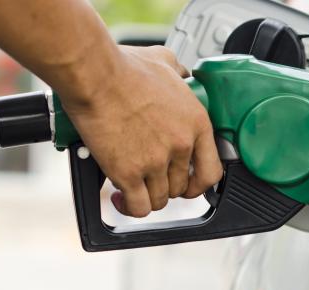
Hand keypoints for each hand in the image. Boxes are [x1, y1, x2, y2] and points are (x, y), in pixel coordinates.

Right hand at [60, 46, 222, 217]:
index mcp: (196, 122)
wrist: (96, 76)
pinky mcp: (129, 173)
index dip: (199, 183)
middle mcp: (180, 145)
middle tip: (150, 177)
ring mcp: (156, 161)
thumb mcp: (166, 62)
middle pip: (181, 188)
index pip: (212, 170)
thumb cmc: (124, 68)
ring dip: (146, 196)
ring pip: (159, 200)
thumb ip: (180, 73)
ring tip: (133, 186)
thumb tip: (182, 74)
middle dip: (165, 186)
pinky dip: (129, 207)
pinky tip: (121, 197)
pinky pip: (138, 207)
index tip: (189, 184)